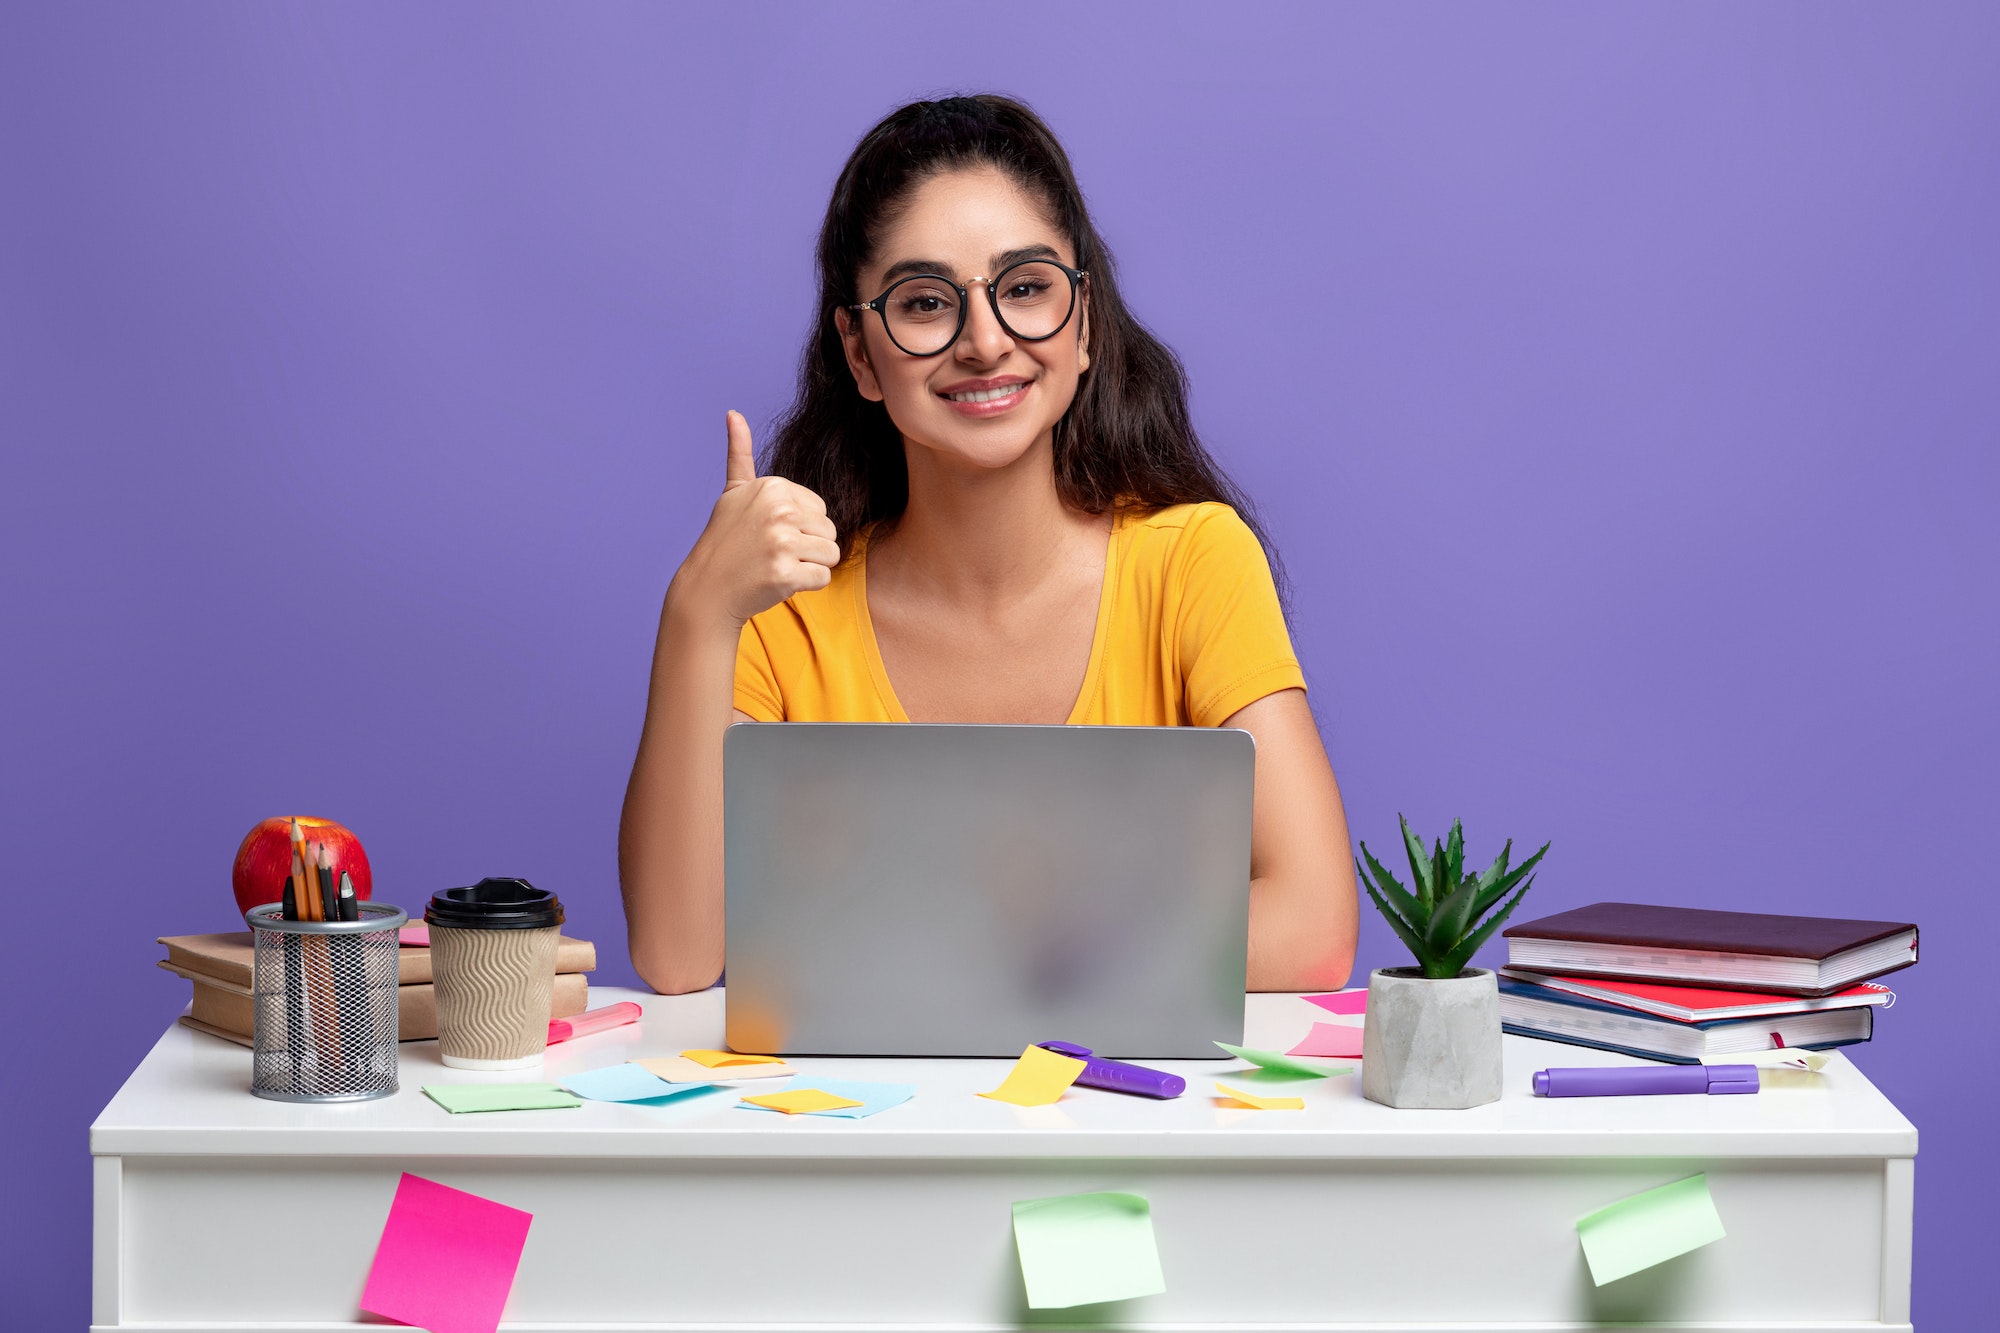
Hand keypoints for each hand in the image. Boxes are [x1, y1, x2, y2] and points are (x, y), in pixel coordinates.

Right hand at [667, 411, 839, 627]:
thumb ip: (740, 453)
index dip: (801, 527)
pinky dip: (805, 585)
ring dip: (809, 566)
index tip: (768, 532)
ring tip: (777, 565)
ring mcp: (781, 542)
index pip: (821, 509)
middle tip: (772, 553)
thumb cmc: (726, 539)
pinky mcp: (784, 573)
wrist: (708, 587)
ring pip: (831, 554)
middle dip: (808, 547)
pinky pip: (823, 578)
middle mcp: (778, 510)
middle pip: (830, 531)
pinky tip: (778, 582)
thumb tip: (733, 413)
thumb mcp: (733, 492)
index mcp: (773, 487)